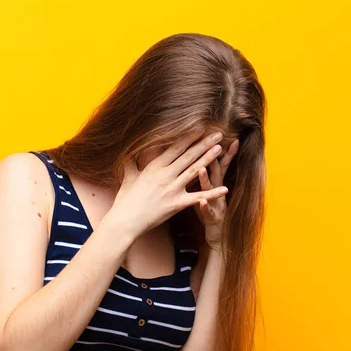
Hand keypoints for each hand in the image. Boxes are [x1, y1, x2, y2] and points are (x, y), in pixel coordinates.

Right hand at [106, 128, 228, 238]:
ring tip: (220, 150)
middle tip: (218, 134)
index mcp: (154, 167)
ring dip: (208, 160)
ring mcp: (171, 190)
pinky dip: (212, 194)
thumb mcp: (128, 177)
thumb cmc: (125, 200)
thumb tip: (127, 152)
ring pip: (194, 171)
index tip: (200, 128)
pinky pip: (197, 198)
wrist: (125, 221)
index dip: (189, 137)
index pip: (175, 148)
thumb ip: (131, 163)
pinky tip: (225, 189)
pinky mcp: (176, 204)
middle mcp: (165, 175)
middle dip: (204, 144)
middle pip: (188, 156)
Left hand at [192, 138, 238, 250]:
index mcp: (210, 179)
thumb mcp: (202, 188)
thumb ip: (197, 173)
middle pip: (215, 169)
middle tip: (215, 141)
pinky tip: (201, 201)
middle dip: (215, 155)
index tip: (209, 130)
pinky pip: (208, 210)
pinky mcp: (213, 215)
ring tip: (201, 167)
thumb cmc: (207, 208)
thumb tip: (191, 157)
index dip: (208, 145)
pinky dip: (205, 205)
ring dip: (206, 178)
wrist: (217, 230)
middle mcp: (215, 188)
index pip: (210, 159)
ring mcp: (215, 201)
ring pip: (210, 188)